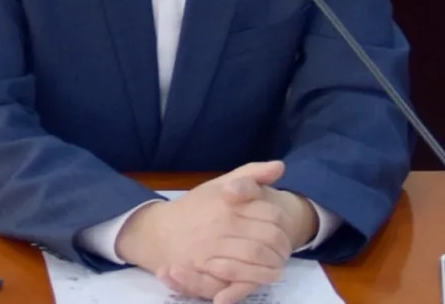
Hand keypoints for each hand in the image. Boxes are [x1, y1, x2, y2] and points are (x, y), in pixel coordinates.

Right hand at [115, 161, 299, 302]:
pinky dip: (253, 279)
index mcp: (228, 202)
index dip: (283, 222)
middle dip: (282, 247)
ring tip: (278, 266)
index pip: (270, 213)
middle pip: (267, 237)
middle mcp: (222, 223)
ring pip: (255, 258)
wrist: (158, 232)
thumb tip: (280, 166)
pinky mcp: (204, 269)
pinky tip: (262, 277)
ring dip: (272, 265)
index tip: (285, 228)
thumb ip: (251, 174)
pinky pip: (236, 276)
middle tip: (285, 251)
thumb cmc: (194, 206)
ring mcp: (212, 247)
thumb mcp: (220, 184)